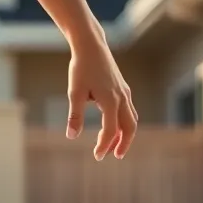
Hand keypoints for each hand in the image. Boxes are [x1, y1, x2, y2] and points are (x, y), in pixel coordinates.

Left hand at [67, 35, 137, 159]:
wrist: (91, 46)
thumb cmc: (81, 68)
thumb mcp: (74, 93)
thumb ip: (75, 115)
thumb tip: (71, 136)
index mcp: (111, 101)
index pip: (111, 130)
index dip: (104, 145)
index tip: (97, 156)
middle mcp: (122, 98)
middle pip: (129, 128)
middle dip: (123, 144)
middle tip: (113, 156)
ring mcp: (125, 93)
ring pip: (131, 119)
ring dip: (124, 134)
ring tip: (113, 145)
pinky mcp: (123, 88)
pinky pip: (129, 110)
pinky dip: (124, 122)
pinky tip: (113, 125)